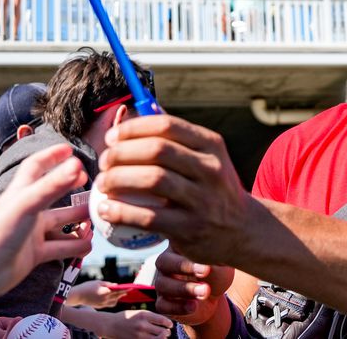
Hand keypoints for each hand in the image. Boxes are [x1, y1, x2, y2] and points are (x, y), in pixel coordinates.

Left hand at [0, 144, 90, 296]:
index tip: (69, 149)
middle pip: (52, 194)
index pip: (36, 166)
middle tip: (91, 185)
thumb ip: (53, 185)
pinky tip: (88, 245)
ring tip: (96, 217)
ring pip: (59, 222)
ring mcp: (30, 232)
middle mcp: (26, 209)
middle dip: (70, 189)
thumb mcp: (28, 204)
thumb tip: (77, 165)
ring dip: (77, 220)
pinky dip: (74, 246)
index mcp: (21, 192)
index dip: (51, 155)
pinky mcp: (33, 253)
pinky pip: (58, 247)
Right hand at [66, 280, 125, 308]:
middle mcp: (105, 299)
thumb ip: (107, 284)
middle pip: (117, 297)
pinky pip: (109, 304)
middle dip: (123, 293)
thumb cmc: (87, 287)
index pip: (118, 291)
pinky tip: (114, 298)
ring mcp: (102, 304)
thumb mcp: (97, 282)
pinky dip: (113, 301)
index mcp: (105, 292)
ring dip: (118, 298)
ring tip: (121, 294)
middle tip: (128, 290)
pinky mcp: (100, 307)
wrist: (77, 296)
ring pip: (114, 302)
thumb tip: (116, 285)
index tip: (131, 287)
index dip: (125, 289)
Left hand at [95, 115, 248, 264]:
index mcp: (211, 145)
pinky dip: (121, 212)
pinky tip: (105, 210)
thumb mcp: (205, 157)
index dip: (133, 128)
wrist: (244, 230)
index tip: (111, 137)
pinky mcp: (191, 229)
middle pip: (157, 151)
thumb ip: (173, 139)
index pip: (166, 126)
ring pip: (152, 180)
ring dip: (118, 179)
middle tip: (104, 162)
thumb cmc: (212, 188)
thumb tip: (129, 116)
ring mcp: (202, 200)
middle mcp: (210, 169)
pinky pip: (148, 218)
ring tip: (103, 183)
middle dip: (121, 153)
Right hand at [101, 309, 173, 338]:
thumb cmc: (127, 317)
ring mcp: (139, 335)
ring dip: (162, 338)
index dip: (169, 324)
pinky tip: (153, 338)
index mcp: (144, 315)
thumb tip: (165, 322)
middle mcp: (142, 325)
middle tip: (166, 332)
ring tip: (161, 336)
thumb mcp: (139, 312)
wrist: (112, 325)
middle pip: (162, 332)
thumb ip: (151, 317)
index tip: (170, 325)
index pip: (162, 320)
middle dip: (166, 333)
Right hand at [153, 247, 233, 325]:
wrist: (212, 299)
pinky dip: (178, 307)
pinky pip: (162, 305)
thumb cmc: (215, 274)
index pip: (173, 240)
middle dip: (182, 267)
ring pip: (162, 284)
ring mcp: (162, 283)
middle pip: (163, 261)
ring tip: (205, 292)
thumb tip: (208, 261)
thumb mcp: (219, 267)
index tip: (206, 263)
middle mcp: (166, 263)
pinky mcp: (162, 302)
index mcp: (178, 247)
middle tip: (205, 272)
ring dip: (184, 289)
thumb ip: (212, 262)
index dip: (186, 248)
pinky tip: (194, 306)